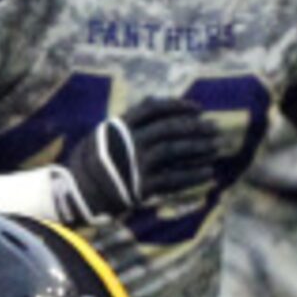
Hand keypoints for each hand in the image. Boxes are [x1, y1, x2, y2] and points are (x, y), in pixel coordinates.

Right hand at [52, 96, 222, 225]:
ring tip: (217, 148)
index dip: (178, 106)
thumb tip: (154, 104)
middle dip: (195, 128)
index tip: (199, 109)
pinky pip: (173, 179)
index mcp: (120, 126)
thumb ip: (128, 121)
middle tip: (215, 128)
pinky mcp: (142, 186)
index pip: (154, 108)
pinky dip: (193, 176)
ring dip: (199, 149)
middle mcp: (130, 141)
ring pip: (174, 151)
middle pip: (169, 129)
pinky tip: (209, 173)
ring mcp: (136, 164)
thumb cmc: (92, 161)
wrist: (79, 192)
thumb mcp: (104, 134)